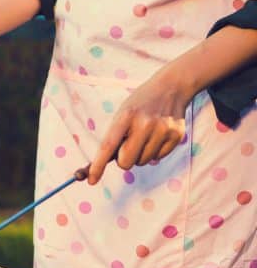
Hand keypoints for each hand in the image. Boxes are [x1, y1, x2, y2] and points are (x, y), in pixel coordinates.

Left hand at [88, 69, 189, 183]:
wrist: (170, 88)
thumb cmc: (139, 104)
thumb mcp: (123, 113)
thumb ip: (115, 136)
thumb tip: (104, 163)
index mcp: (125, 116)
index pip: (108, 146)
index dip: (97, 165)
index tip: (90, 180)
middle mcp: (144, 123)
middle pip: (126, 162)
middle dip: (123, 160)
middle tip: (128, 145)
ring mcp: (162, 130)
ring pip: (142, 162)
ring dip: (140, 154)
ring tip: (145, 135)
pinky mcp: (176, 136)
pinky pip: (157, 159)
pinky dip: (154, 152)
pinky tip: (157, 136)